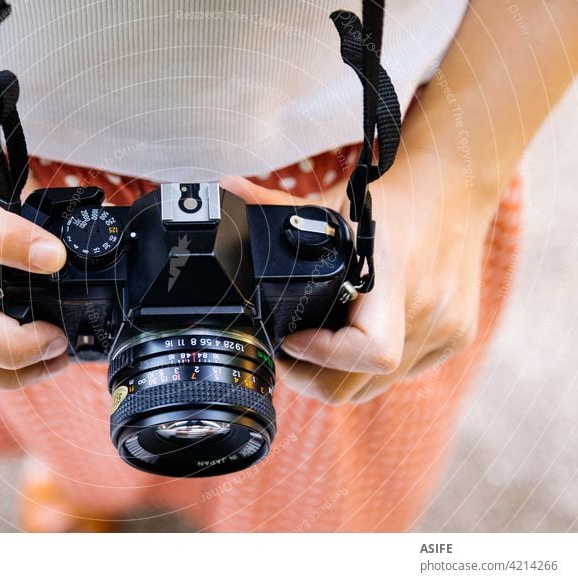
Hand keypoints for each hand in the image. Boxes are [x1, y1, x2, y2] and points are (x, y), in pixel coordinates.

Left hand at [220, 151, 498, 403]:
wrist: (456, 186)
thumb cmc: (394, 197)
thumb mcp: (334, 202)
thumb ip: (276, 204)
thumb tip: (226, 190)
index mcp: (395, 274)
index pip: (367, 349)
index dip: (321, 356)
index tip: (291, 339)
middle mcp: (427, 308)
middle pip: (358, 385)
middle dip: (312, 378)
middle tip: (287, 354)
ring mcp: (447, 328)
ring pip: (376, 387)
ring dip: (338, 378)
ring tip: (316, 351)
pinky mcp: (456, 337)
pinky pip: (401, 374)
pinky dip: (369, 369)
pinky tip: (353, 342)